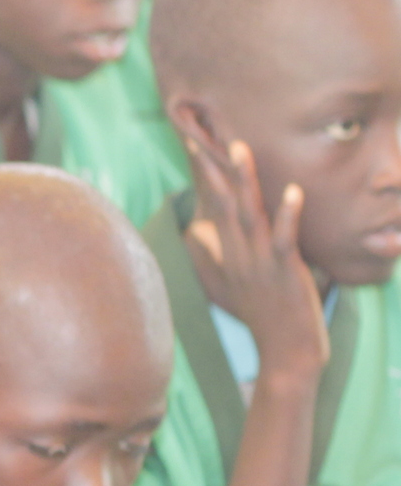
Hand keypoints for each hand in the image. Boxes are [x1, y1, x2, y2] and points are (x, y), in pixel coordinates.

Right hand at [184, 138, 327, 387]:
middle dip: (211, 167)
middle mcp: (238, 252)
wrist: (286, 353)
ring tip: (240, 148)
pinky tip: (292, 192)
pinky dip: (287, 215)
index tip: (193, 142)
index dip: (204, 173)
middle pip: (223, 201)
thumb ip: (217, 256)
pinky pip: (284, 238)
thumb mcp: (232, 285)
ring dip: (244, 181)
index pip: (214, 204)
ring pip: (249, 213)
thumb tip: (198, 235)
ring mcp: (259, 261)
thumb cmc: (266, 318)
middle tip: (199, 133)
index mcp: (229, 252)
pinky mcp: (283, 270)